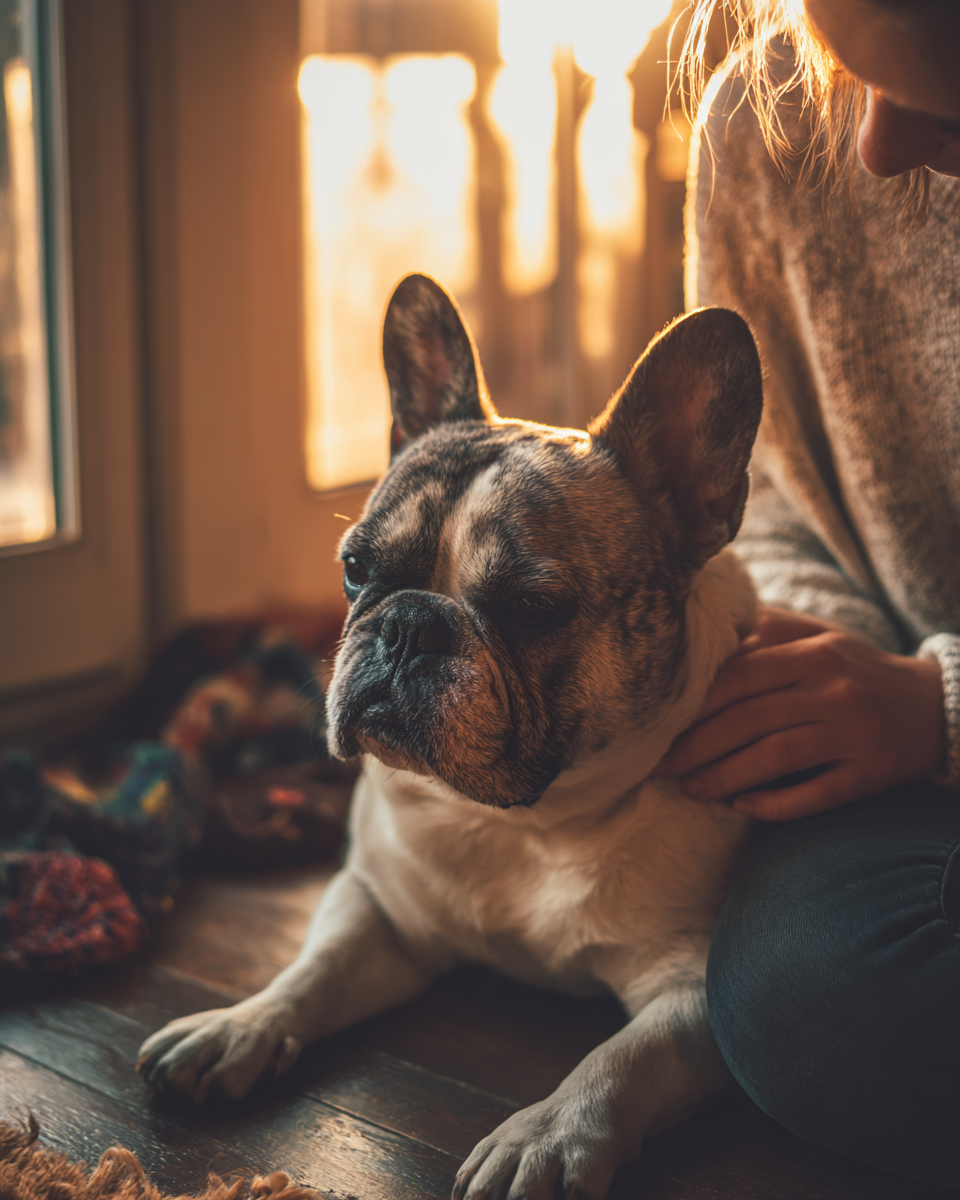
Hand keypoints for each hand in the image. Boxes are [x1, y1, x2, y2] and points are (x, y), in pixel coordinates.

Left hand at [654, 606, 944, 820]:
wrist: (934, 706)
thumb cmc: (857, 671)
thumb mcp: (819, 638)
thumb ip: (767, 630)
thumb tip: (709, 624)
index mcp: (813, 654)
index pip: (740, 676)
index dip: (694, 702)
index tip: (657, 722)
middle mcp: (832, 691)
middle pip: (749, 719)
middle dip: (696, 745)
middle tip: (658, 764)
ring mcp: (853, 733)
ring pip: (775, 757)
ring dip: (724, 776)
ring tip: (688, 789)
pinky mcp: (870, 773)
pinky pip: (816, 794)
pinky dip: (775, 803)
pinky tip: (741, 807)